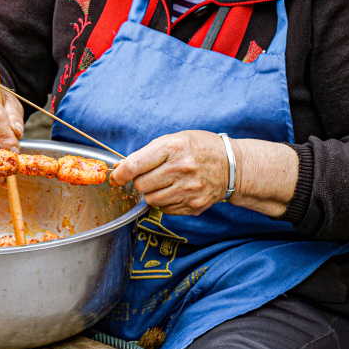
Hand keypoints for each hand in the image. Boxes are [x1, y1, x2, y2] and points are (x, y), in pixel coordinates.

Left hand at [110, 130, 230, 215]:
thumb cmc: (200, 149)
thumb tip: (122, 169)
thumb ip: (149, 153)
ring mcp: (188, 189)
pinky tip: (176, 190)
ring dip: (152, 193)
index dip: (120, 173)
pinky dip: (165, 202)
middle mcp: (181, 169)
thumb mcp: (175, 139)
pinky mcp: (193, 205)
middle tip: (151, 175)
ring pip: (151, 200)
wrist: (232, 166)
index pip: (135, 164)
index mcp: (174, 147)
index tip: (116, 177)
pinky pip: (165, 209)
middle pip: (141, 185)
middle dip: (141, 181)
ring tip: (166, 183)